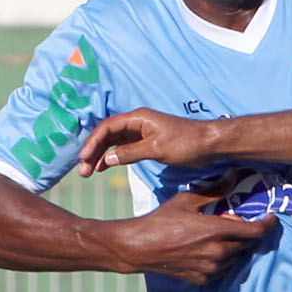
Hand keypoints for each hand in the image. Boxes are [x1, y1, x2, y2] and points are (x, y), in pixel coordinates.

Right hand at [79, 109, 215, 175]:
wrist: (208, 145)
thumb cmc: (186, 143)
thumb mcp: (157, 149)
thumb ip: (131, 153)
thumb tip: (109, 158)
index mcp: (138, 118)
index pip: (108, 128)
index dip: (93, 142)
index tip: (85, 158)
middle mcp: (137, 123)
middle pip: (107, 135)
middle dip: (93, 152)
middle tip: (83, 171)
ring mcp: (141, 132)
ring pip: (114, 143)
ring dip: (101, 156)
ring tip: (89, 172)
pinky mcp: (147, 142)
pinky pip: (124, 149)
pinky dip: (114, 158)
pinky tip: (104, 168)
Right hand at [111, 188, 265, 284]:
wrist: (140, 248)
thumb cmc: (161, 221)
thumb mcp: (187, 200)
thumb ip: (214, 189)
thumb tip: (233, 173)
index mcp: (216, 232)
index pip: (255, 232)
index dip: (267, 225)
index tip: (271, 218)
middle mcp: (218, 253)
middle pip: (248, 244)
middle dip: (246, 231)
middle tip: (230, 220)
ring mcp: (212, 269)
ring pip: (237, 256)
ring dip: (235, 245)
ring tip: (216, 234)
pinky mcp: (204, 279)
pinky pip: (224, 268)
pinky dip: (223, 257)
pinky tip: (207, 247)